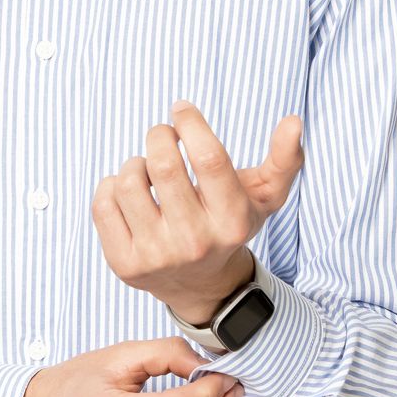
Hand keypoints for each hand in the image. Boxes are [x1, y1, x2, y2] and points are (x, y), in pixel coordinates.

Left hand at [90, 101, 304, 322]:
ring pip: (127, 180)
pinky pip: (102, 203)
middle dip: (159, 135)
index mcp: (232, 221)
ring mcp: (157, 256)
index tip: (181, 109)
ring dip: (135, 162)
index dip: (190, 122)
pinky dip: (111, 185)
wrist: (202, 286)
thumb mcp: (265, 197)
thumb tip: (294, 121)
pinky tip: (130, 192)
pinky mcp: (125, 264)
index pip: (209, 157)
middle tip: (163, 136)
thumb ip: (284, 159)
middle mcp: (195, 241)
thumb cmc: (230, 225)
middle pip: (163, 164)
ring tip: (148, 170)